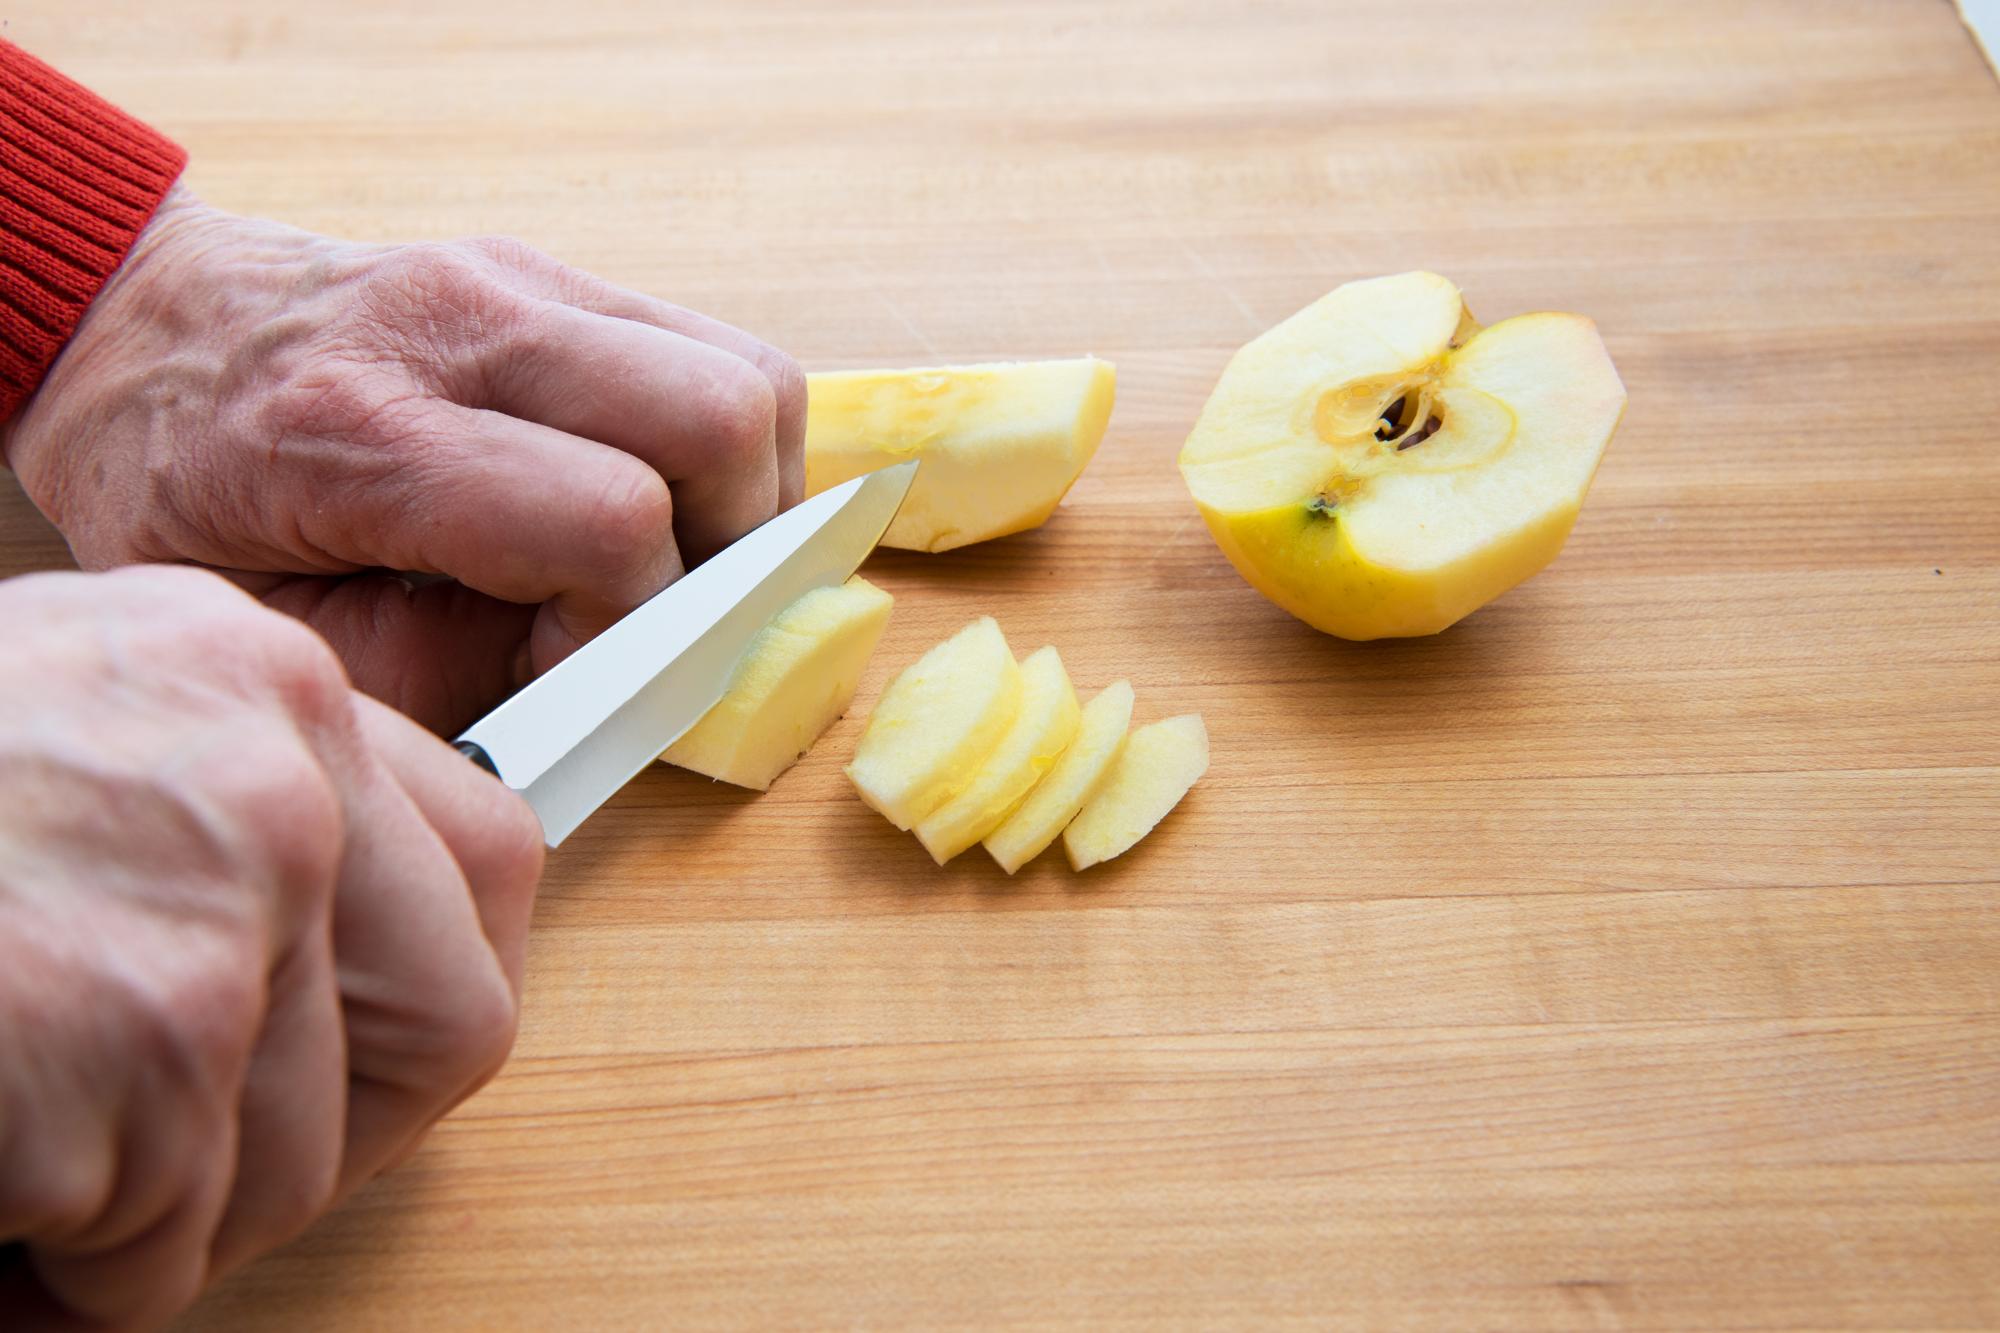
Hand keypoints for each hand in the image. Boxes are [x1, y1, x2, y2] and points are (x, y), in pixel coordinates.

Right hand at [0, 565, 543, 1329]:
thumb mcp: (71, 736)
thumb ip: (218, 807)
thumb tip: (352, 941)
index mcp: (251, 678)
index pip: (486, 856)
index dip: (428, 993)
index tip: (370, 1061)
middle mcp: (270, 761)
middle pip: (453, 1022)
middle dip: (327, 1139)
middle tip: (188, 1180)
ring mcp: (221, 894)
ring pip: (303, 1156)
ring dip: (166, 1217)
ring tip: (34, 1171)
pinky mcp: (144, 1036)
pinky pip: (170, 1241)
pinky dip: (74, 1278)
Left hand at [2, 186, 804, 733]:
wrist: (133, 328)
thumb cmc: (188, 498)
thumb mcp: (287, 633)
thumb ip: (453, 669)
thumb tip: (609, 671)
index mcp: (361, 429)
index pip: (607, 520)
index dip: (628, 626)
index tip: (570, 665)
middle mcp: (459, 324)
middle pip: (716, 421)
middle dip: (728, 547)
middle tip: (660, 610)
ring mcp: (519, 278)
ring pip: (749, 375)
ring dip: (750, 490)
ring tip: (677, 556)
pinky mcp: (555, 271)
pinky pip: (716, 349)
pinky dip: (726, 441)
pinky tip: (662, 496)